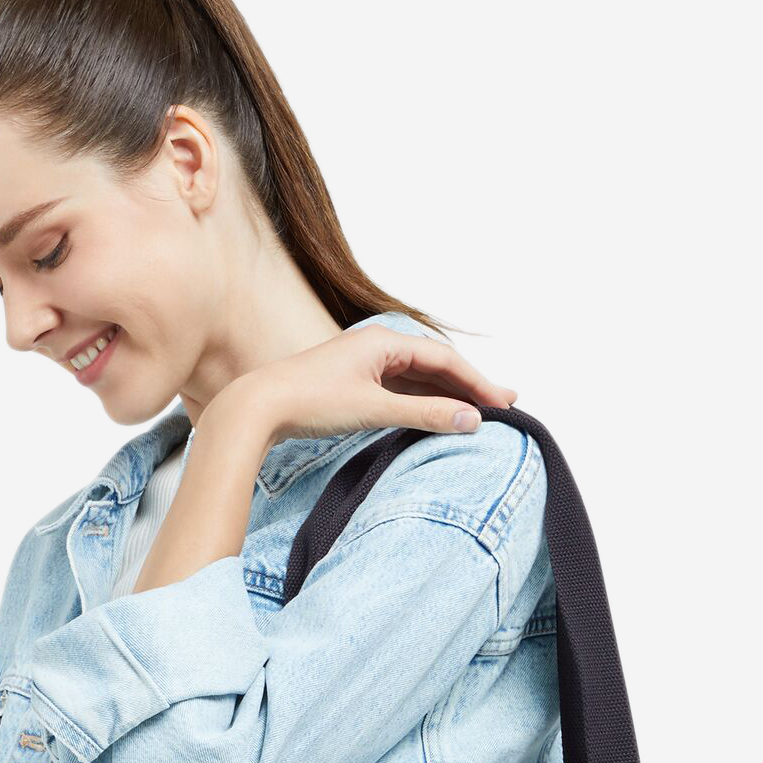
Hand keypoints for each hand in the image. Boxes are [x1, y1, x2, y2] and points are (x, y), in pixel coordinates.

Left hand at [225, 323, 519, 445]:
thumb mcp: (374, 410)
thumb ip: (425, 414)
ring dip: (447, 394)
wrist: (257, 407)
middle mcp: (376, 346)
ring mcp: (363, 364)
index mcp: (384, 341)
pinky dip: (422, 401)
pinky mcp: (351, 383)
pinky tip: (437, 414)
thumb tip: (471, 420)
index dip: (477, 381)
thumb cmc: (310, 401)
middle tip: (504, 403)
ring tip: (478, 411)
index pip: (443, 359)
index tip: (504, 402)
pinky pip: (398, 389)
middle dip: (469, 385)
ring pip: (417, 378)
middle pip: (434, 365)